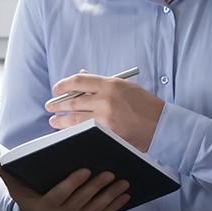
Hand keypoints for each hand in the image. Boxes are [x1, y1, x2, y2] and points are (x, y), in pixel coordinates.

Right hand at [0, 165, 129, 210]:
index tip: (86, 169)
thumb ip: (10, 177)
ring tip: (123, 182)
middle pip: (82, 200)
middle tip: (110, 172)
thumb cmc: (31, 205)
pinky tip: (123, 196)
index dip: (74, 182)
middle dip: (98, 186)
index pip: (61, 194)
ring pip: (95, 209)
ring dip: (111, 196)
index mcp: (44, 208)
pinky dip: (114, 207)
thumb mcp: (19, 193)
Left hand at [45, 70, 164, 150]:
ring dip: (61, 120)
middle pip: (73, 101)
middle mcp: (105, 99)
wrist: (162, 125)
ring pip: (75, 119)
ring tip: (53, 120)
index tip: (56, 88)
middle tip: (49, 106)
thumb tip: (82, 77)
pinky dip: (74, 131)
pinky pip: (85, 131)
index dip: (63, 84)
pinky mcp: (107, 134)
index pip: (79, 81)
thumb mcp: (125, 87)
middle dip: (58, 104)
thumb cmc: (144, 104)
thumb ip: (102, 83)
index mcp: (110, 84)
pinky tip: (67, 132)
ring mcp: (105, 118)